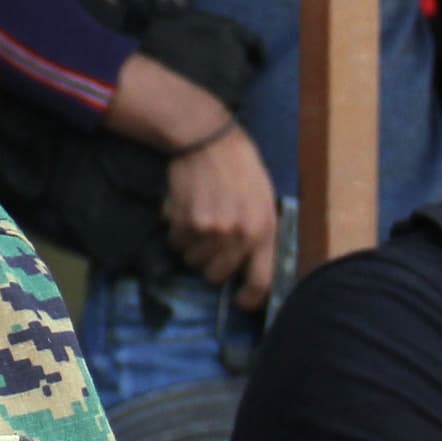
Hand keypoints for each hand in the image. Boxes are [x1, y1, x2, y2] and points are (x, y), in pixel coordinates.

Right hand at [162, 123, 279, 307]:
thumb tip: (250, 267)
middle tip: (213, 247)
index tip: (240, 300)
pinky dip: (179, 234)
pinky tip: (187, 212)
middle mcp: (237, 236)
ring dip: (194, 249)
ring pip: (194, 261)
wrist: (209, 140)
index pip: (260, 282)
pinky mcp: (184, 222)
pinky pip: (177, 244)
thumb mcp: (264, 201)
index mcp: (263, 231)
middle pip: (217, 276)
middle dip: (213, 266)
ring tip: (200, 223)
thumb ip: (260, 233)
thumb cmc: (242, 168)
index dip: (250, 299)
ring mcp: (209, 231)